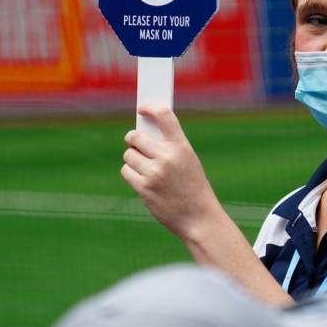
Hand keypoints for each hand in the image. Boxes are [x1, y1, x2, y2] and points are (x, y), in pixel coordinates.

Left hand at [121, 106, 222, 240]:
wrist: (199, 218)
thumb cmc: (194, 188)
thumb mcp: (189, 161)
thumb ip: (170, 147)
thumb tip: (144, 133)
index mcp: (182, 147)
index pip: (164, 116)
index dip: (150, 108)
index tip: (143, 108)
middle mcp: (167, 158)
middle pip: (135, 136)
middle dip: (133, 139)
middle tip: (135, 142)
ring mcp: (154, 174)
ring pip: (129, 155)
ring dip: (133, 159)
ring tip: (145, 166)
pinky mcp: (144, 188)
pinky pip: (127, 171)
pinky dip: (131, 173)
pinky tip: (143, 179)